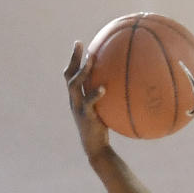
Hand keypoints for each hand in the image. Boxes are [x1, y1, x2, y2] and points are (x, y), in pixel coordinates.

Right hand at [64, 42, 109, 161]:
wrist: (96, 148)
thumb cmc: (102, 129)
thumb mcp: (104, 110)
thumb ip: (107, 97)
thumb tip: (124, 84)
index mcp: (77, 97)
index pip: (72, 74)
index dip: (74, 59)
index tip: (80, 44)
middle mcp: (74, 100)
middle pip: (69, 75)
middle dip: (74, 58)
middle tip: (80, 44)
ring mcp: (78, 108)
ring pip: (74, 86)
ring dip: (82, 72)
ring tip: (91, 60)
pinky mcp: (86, 116)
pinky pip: (89, 103)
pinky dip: (95, 94)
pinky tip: (103, 88)